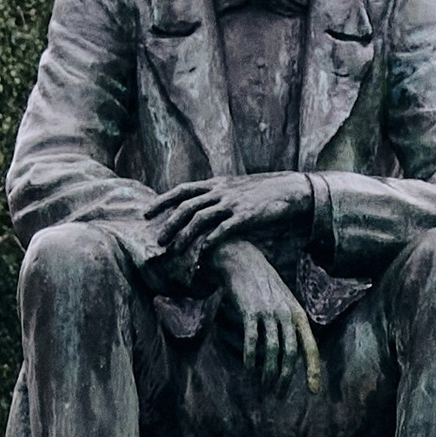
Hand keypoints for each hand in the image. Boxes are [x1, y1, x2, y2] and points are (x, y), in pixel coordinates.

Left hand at [148, 171, 310, 264]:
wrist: (289, 190)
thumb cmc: (260, 193)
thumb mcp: (234, 188)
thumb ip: (215, 196)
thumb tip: (196, 208)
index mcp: (216, 183)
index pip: (182, 190)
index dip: (162, 201)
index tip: (146, 214)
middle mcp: (220, 191)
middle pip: (187, 206)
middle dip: (169, 224)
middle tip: (158, 241)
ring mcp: (233, 203)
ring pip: (201, 218)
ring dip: (185, 235)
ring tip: (175, 250)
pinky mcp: (246, 216)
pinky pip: (224, 229)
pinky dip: (211, 241)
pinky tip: (203, 252)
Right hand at [214, 238, 321, 391]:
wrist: (244, 262)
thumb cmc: (265, 287)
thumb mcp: (286, 303)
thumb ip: (291, 327)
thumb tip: (293, 358)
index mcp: (298, 314)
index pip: (310, 347)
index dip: (312, 370)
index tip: (313, 391)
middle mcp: (286, 313)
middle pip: (290, 354)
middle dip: (285, 378)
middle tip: (279, 395)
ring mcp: (268, 312)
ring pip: (272, 350)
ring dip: (267, 373)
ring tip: (263, 388)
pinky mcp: (250, 311)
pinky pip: (252, 340)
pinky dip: (250, 358)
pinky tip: (248, 370)